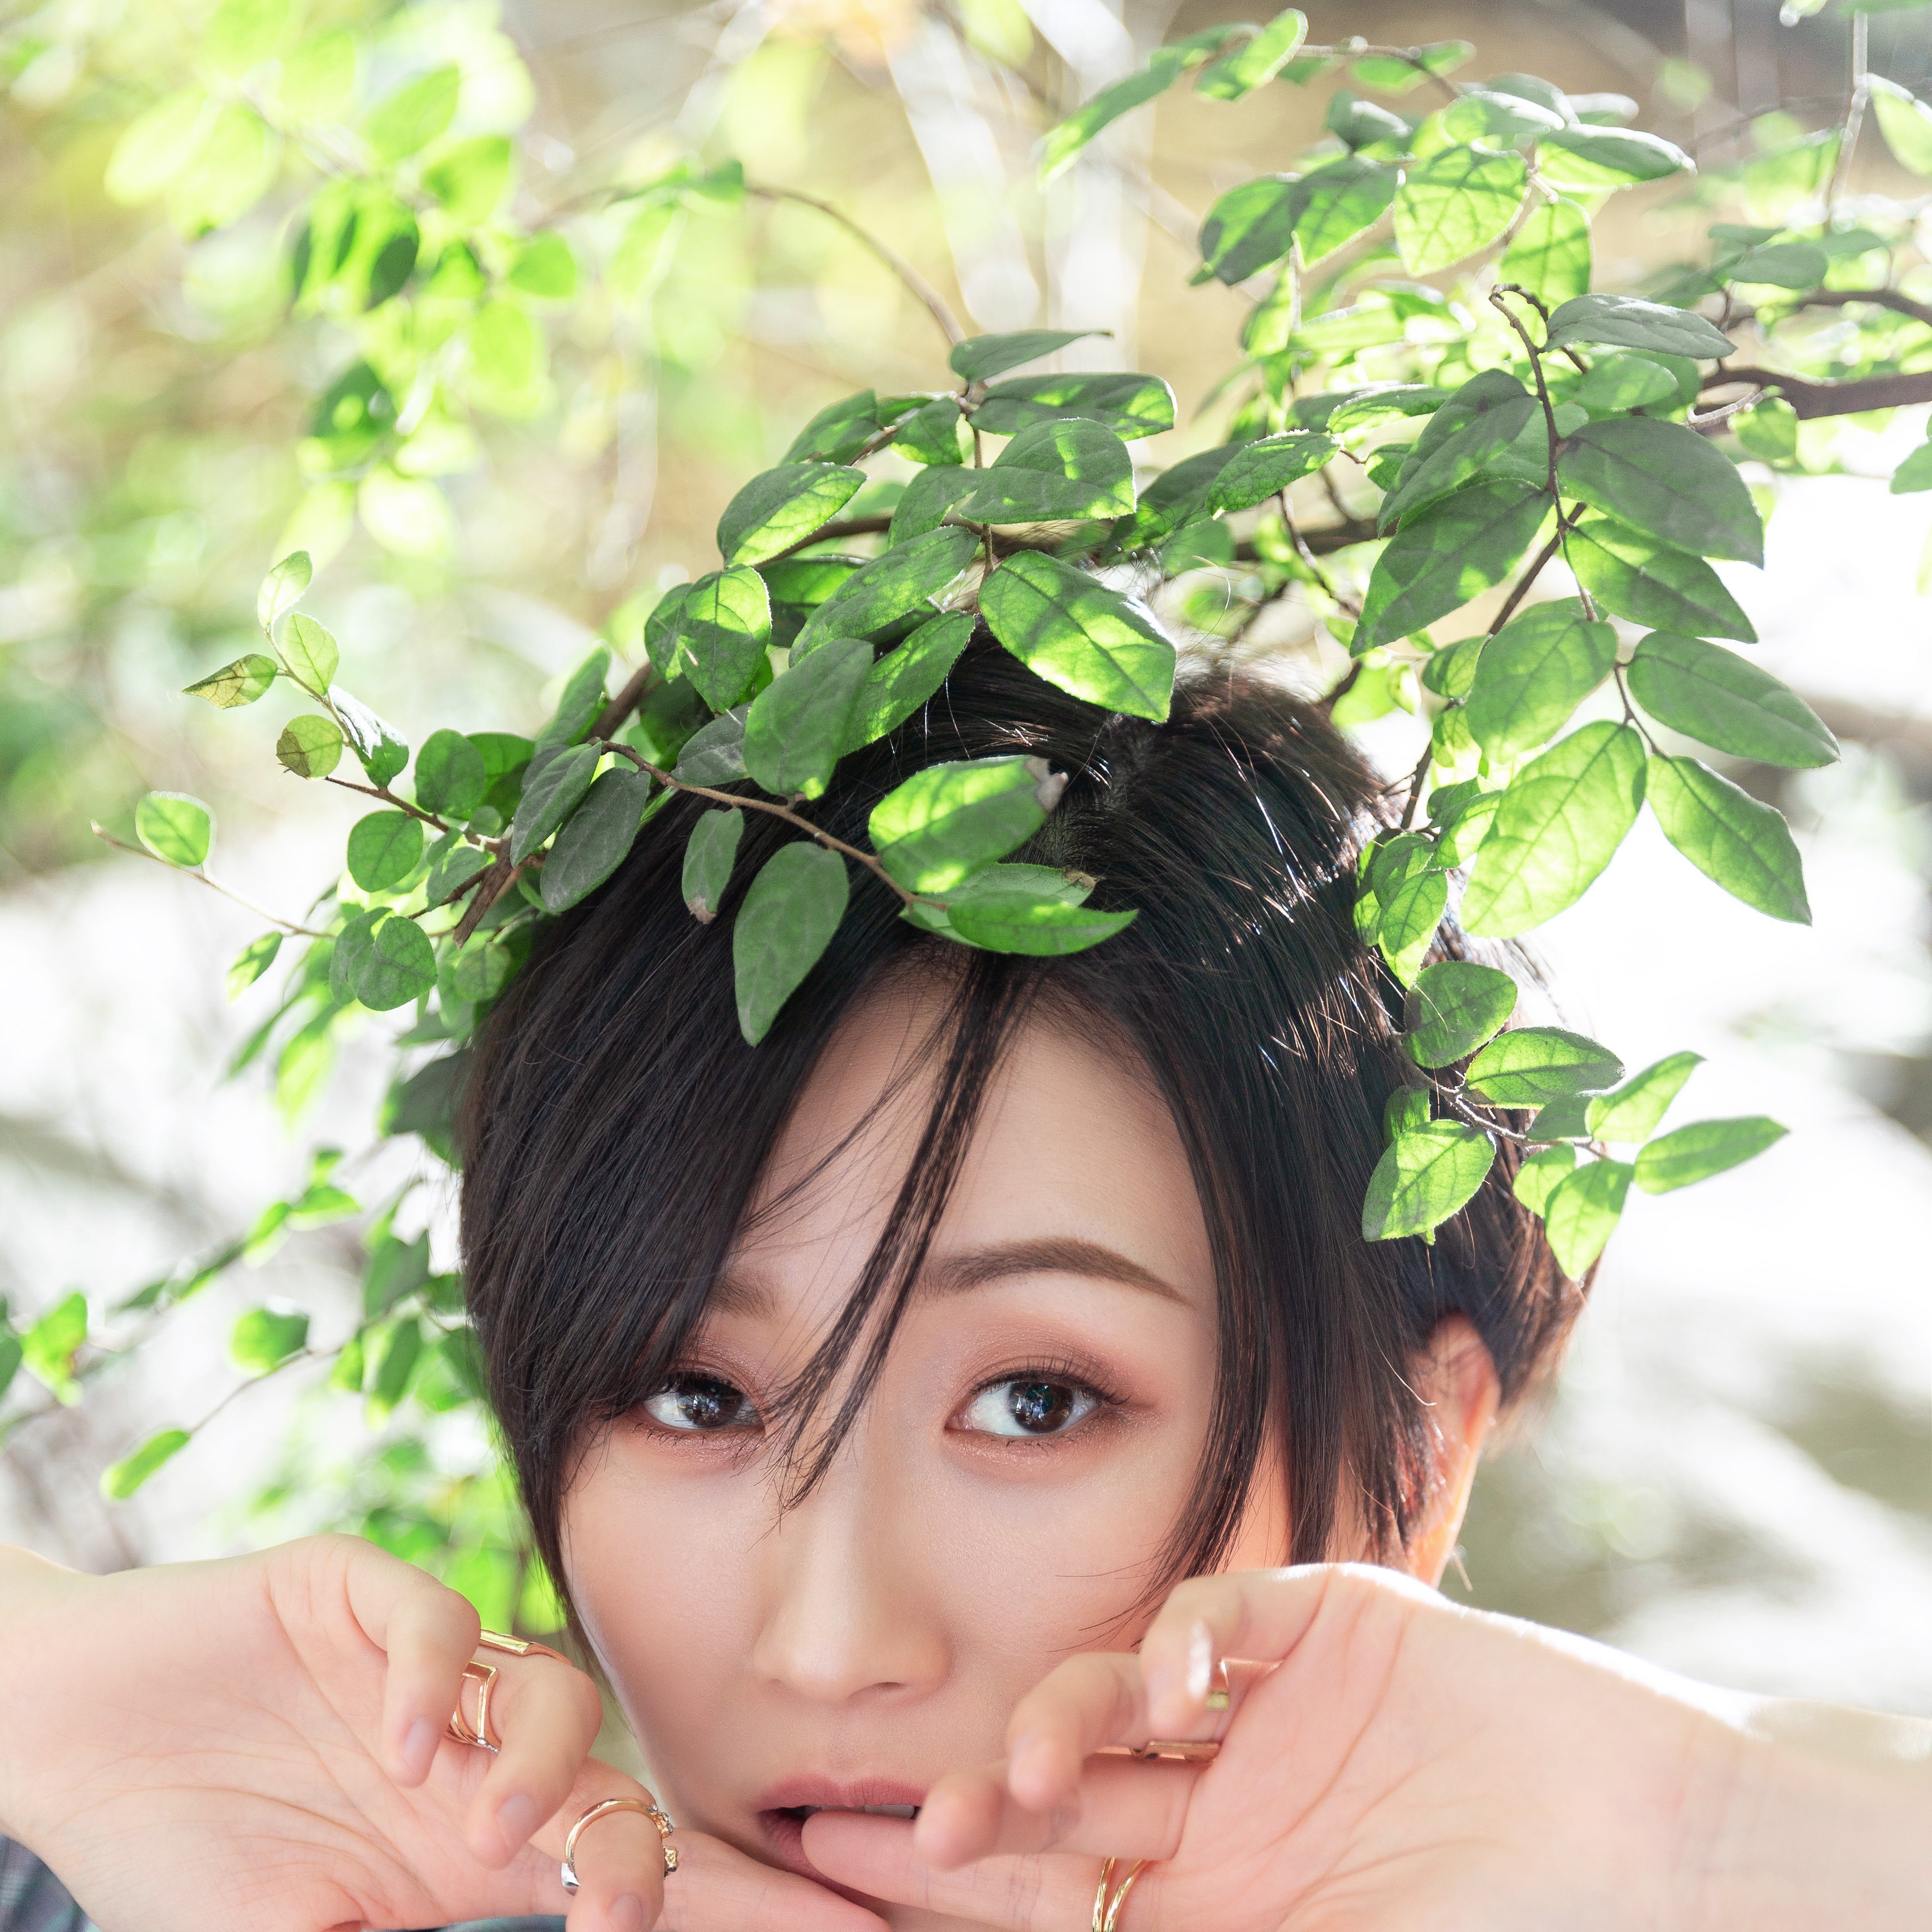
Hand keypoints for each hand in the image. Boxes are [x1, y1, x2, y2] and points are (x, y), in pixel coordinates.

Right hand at [0, 1536, 883, 1931]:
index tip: (841, 1927)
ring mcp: (426, 1669)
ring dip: (534, 1760)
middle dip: (647, 1847)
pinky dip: (434, 1678)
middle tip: (618, 1902)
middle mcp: (476, 1753)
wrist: (73, 1739)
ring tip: (474, 1828)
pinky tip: (399, 1741)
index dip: (738, 1898)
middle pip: (616, 1782)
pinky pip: (440, 1614)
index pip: (632, 1870)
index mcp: (477, 1846)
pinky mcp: (357, 1593)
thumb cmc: (185, 1861)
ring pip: (554, 1686)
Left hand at [800, 1563, 1754, 1931]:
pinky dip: (1191, 1636)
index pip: (1046, 1893)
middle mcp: (1224, 1805)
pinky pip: (1233, 1615)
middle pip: (1057, 1793)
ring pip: (1119, 1690)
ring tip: (1030, 1773)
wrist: (1675, 1865)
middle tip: (893, 1831)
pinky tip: (1179, 1682)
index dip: (944, 1884)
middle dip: (968, 1808)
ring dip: (1062, 1722)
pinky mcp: (1338, 1628)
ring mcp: (1275, 1715)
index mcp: (1211, 1903)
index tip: (829, 1875)